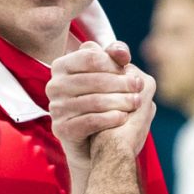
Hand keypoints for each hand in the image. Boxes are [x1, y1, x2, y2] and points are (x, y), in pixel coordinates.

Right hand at [49, 41, 146, 166]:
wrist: (92, 140)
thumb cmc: (102, 98)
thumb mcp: (108, 73)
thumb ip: (114, 57)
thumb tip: (122, 53)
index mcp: (62, 65)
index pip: (90, 58)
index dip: (113, 64)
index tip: (130, 70)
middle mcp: (54, 85)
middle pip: (94, 80)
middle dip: (121, 83)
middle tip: (139, 87)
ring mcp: (56, 107)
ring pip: (93, 101)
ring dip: (120, 101)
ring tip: (136, 102)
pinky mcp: (61, 128)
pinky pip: (90, 121)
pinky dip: (110, 118)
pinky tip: (123, 117)